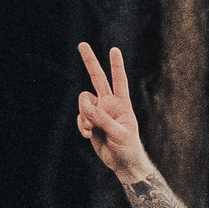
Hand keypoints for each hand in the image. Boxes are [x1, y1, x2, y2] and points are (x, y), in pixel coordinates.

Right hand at [75, 42, 154, 180]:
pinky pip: (80, 117)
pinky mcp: (90, 121)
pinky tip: (88, 135)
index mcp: (122, 104)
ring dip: (84, 115)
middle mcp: (109, 104)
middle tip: (82, 44)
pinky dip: (82, 125)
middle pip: (97, 79)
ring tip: (91, 129)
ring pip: (83, 102)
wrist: (122, 163)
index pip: (119, 81)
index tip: (114, 50)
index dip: (116, 66)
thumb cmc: (128, 149)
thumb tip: (87, 108)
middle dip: (90, 62)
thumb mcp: (119, 135)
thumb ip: (103, 120)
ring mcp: (99, 112)